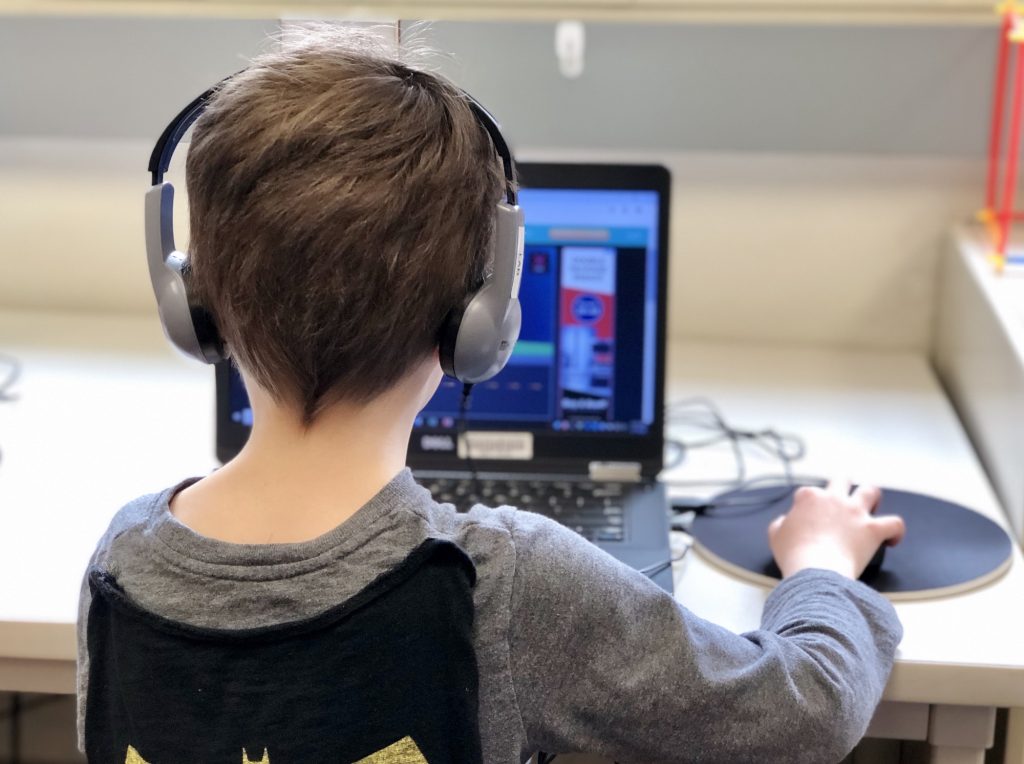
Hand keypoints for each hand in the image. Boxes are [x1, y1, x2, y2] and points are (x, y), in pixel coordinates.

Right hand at [768, 479, 905, 578]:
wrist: (815, 570)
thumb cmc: (794, 554)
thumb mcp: (776, 536)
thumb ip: (780, 524)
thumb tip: (784, 522)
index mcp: (809, 497)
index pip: (809, 492)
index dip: (809, 504)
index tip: (809, 518)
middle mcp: (834, 499)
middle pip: (843, 480)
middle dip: (844, 486)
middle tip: (842, 501)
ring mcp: (856, 512)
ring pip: (871, 491)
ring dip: (872, 498)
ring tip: (872, 508)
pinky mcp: (873, 530)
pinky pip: (894, 524)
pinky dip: (895, 531)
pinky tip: (892, 539)